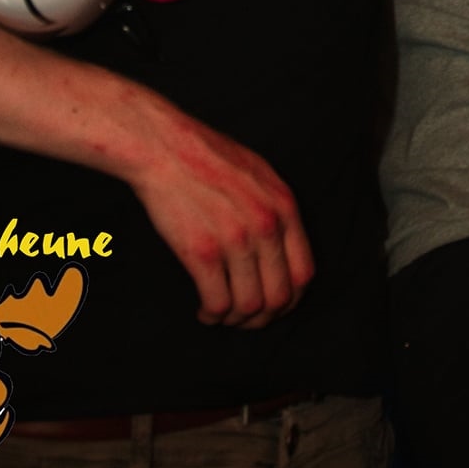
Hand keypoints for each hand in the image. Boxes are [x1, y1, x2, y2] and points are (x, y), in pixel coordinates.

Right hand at [136, 114, 313, 327]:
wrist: (165, 147)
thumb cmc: (207, 157)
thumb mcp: (259, 173)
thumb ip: (276, 209)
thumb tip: (284, 250)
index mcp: (283, 205)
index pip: (303, 273)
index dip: (289, 299)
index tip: (273, 306)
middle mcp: (266, 224)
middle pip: (279, 297)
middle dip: (262, 318)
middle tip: (244, 318)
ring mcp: (235, 239)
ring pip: (248, 306)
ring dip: (235, 320)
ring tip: (222, 313)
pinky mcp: (202, 252)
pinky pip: (218, 304)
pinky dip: (212, 316)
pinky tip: (204, 310)